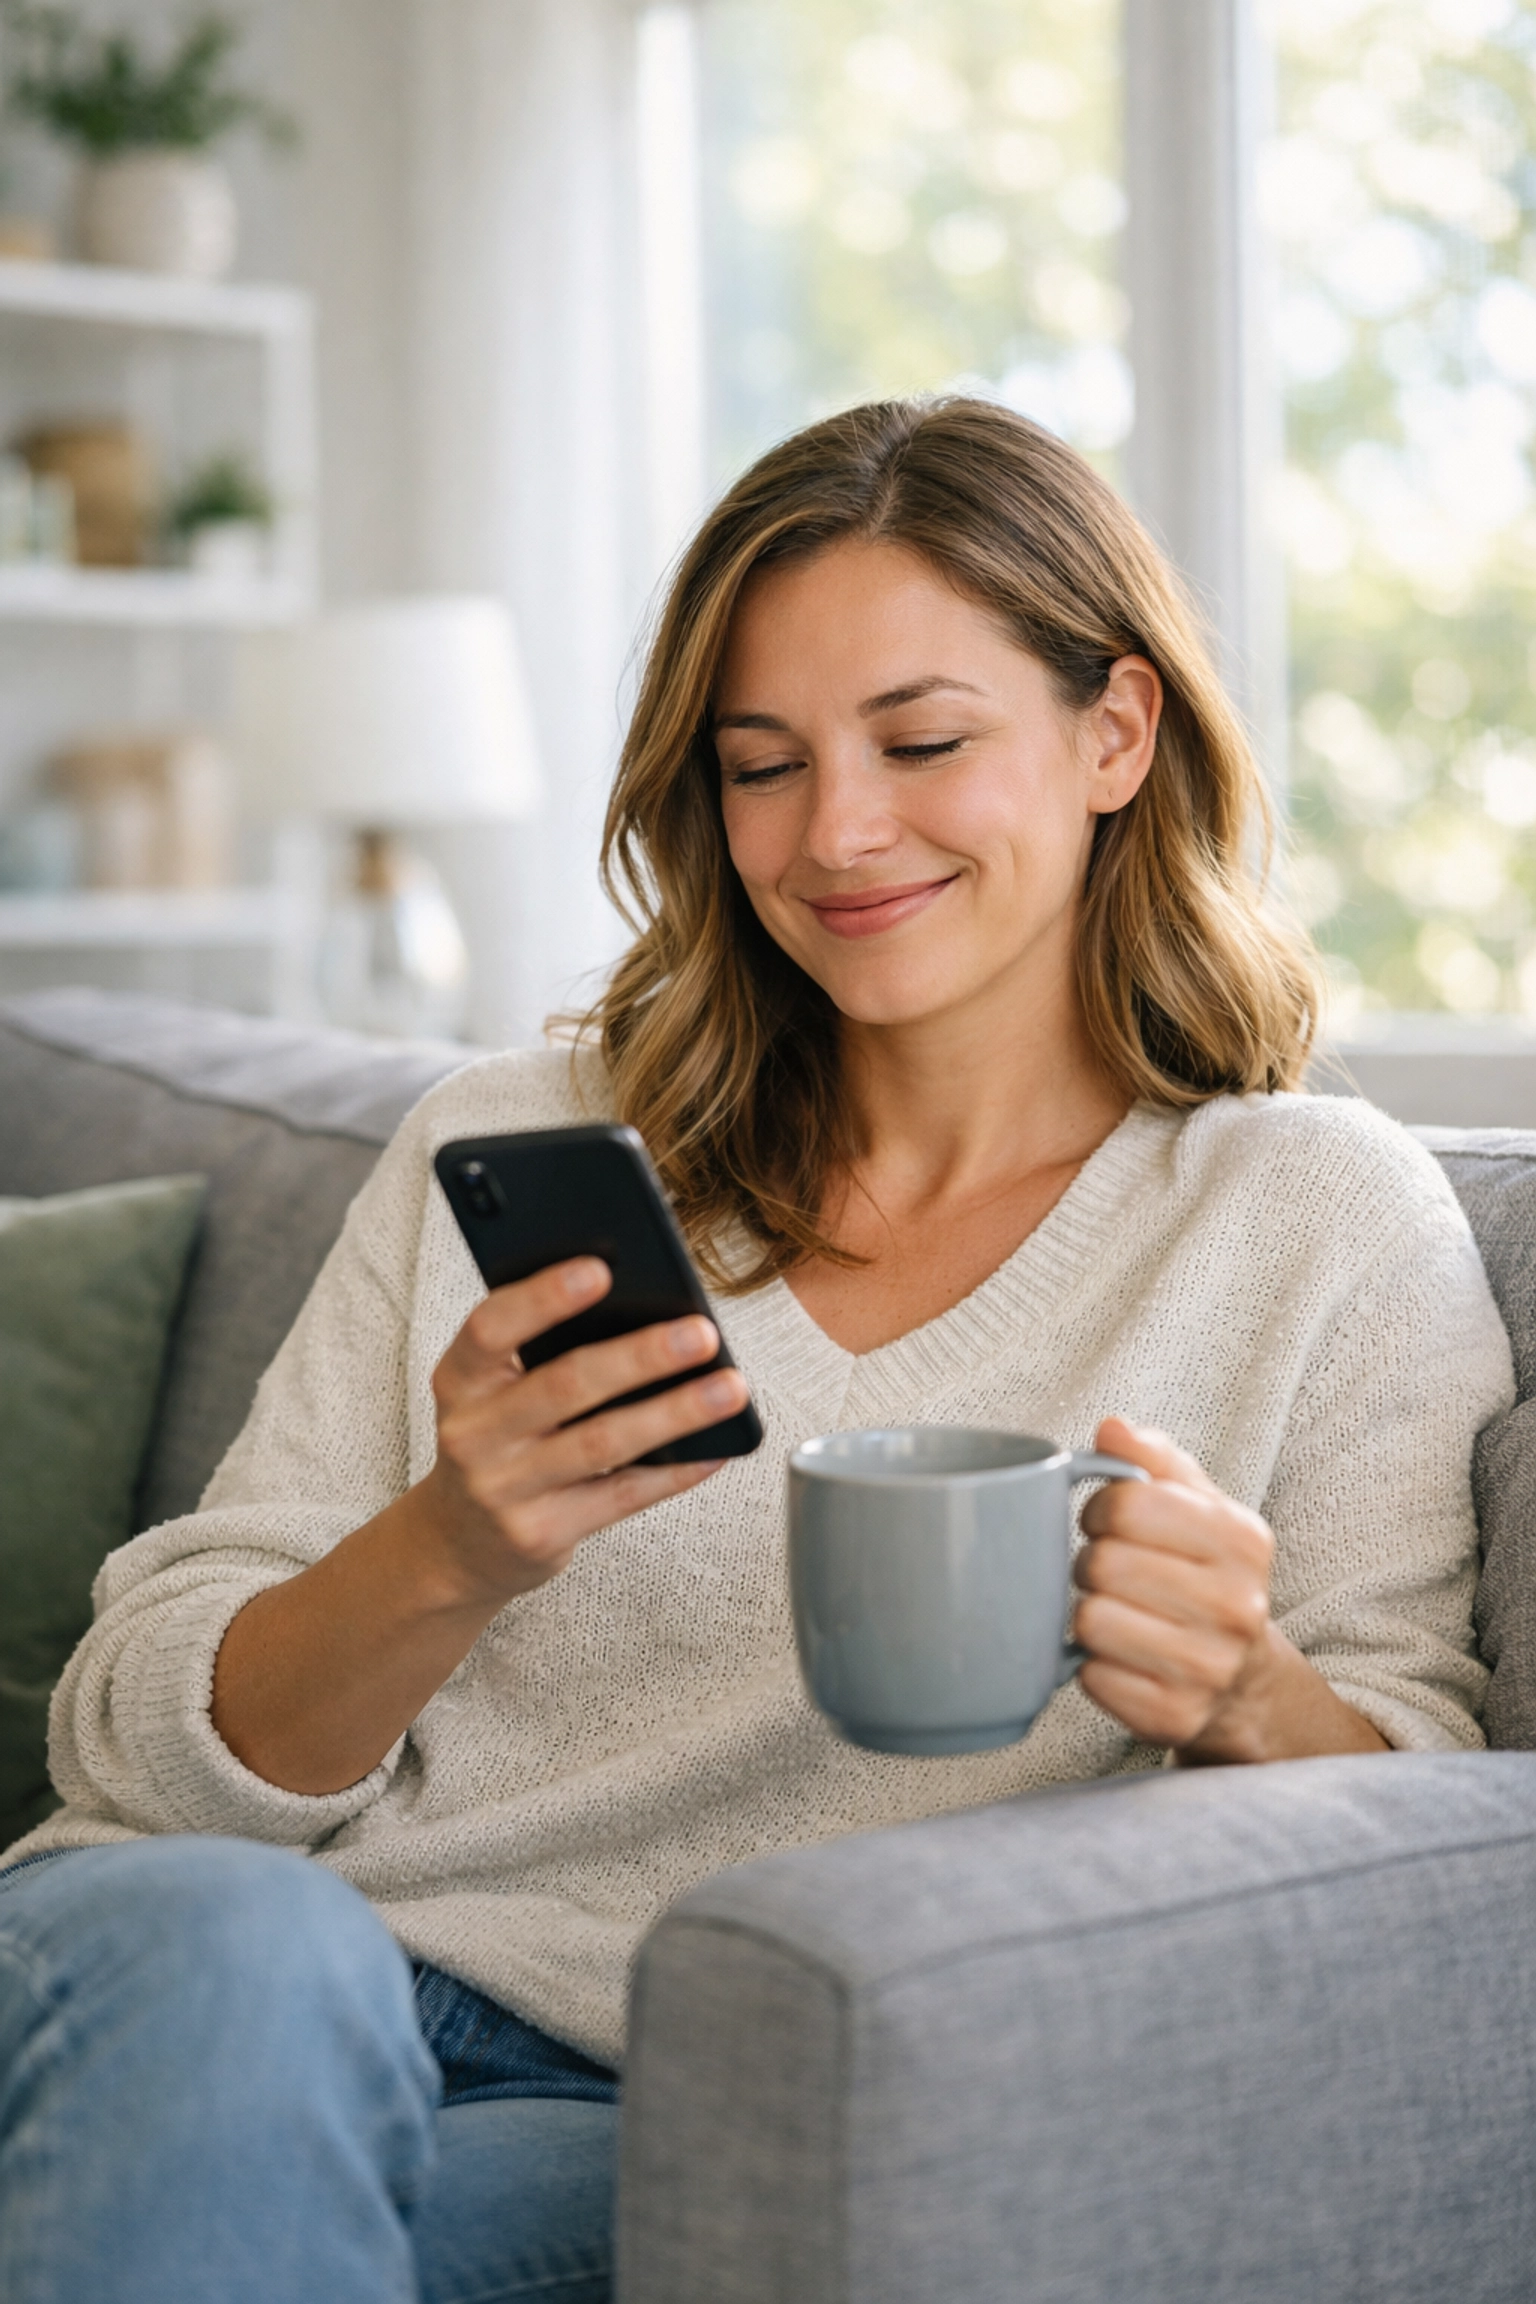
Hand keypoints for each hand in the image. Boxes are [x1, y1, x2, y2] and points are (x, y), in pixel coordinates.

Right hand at [419, 1255, 747, 1606]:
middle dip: (640, 1355)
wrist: (459, 1543)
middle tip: (701, 1333)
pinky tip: (716, 1449)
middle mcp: (473, 1434)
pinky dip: (675, 1471)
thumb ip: (541, 1353)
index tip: (601, 1268)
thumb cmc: (496, 1441)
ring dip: (674, 1412)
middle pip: (564, 1384)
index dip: (543, 1296)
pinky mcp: (541, 1533)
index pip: (491, 1327)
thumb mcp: (492, 1392)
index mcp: (459, 1379)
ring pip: (603, 1442)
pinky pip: (622, 1495)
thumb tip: (644, 1308)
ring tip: (730, 1387)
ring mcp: (505, 1489)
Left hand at [1072, 1417, 1387, 1762]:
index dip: (1100, 1508)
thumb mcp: (1199, 1508)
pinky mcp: (1175, 1717)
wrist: (1246, 1681)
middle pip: (1102, 1562)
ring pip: (1090, 1620)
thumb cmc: (1207, 1578)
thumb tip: (1112, 1429)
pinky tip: (1120, 1656)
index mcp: (1242, 1539)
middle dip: (1091, 1563)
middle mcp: (1236, 1606)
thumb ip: (1155, 1460)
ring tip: (1115, 1612)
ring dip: (1088, 1613)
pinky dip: (1092, 1664)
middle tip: (1110, 1573)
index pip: (1127, 1501)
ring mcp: (1208, 1667)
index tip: (1109, 1523)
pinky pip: (1091, 1676)